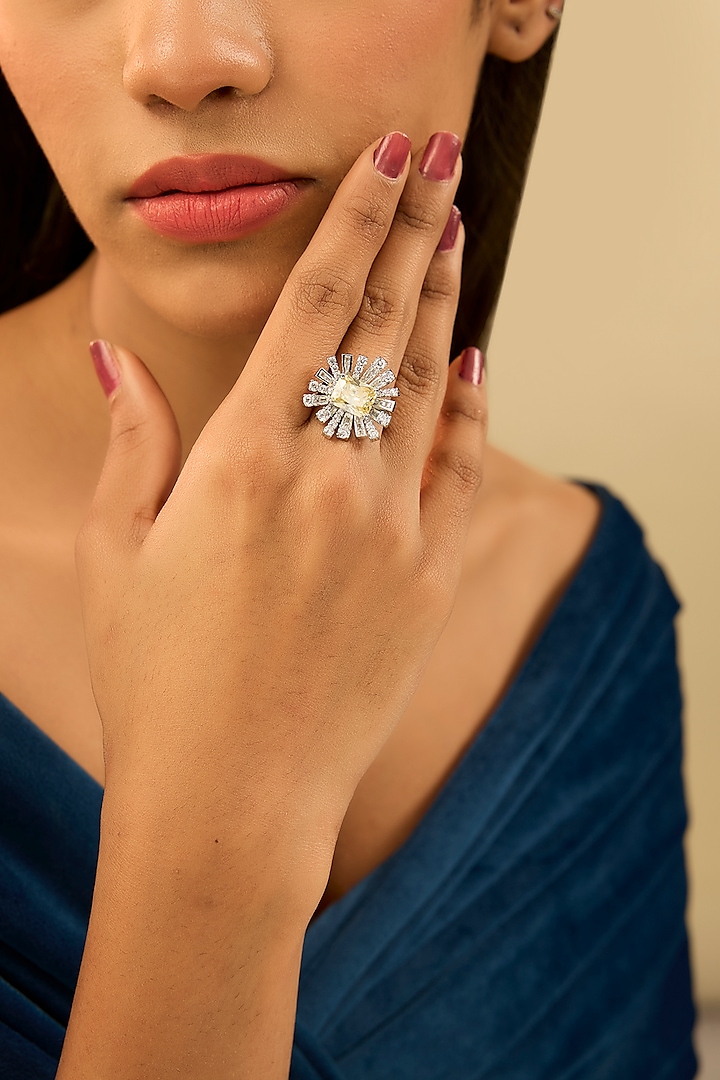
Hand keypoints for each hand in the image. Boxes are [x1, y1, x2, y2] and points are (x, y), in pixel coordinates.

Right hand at [78, 130, 486, 890]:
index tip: (387, 165)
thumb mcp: (115, 552)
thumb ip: (134, 443)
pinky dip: (469, 406)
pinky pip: (459, 467)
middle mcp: (328, 478)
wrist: (233, 801)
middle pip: (383, 326)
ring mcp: (391, 528)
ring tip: (456, 236)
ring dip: (442, 301)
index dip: (356, 220)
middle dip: (414, 233)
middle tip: (441, 168)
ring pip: (428, 385)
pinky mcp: (429, 579)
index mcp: (242, 458)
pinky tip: (474, 357)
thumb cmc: (158, 681)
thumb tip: (117, 361)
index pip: (314, 304)